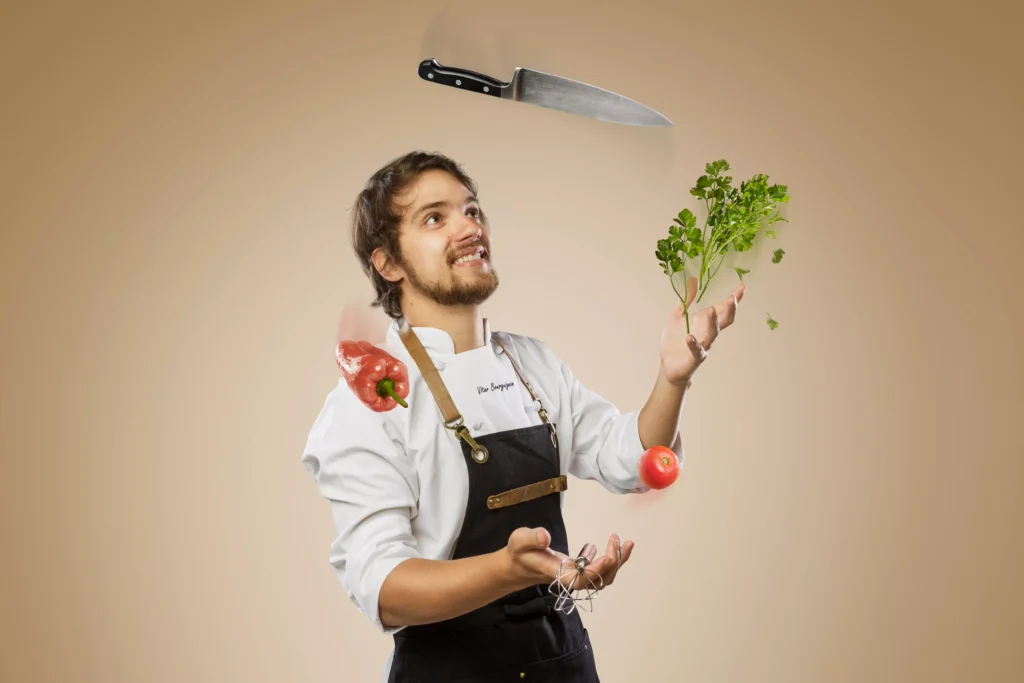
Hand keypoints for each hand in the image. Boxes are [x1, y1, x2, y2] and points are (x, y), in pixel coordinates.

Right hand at [503, 527, 634, 591]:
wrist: (520, 564)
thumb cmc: (520, 552)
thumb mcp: (519, 540)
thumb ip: (531, 538)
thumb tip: (545, 537)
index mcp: (557, 573)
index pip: (580, 580)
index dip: (595, 571)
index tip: (607, 555)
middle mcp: (570, 578)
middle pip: (597, 581)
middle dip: (612, 564)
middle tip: (619, 540)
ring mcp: (577, 576)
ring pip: (603, 578)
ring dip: (617, 562)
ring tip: (626, 543)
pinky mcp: (581, 570)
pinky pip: (601, 571)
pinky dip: (612, 560)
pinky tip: (615, 545)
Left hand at [659, 277, 744, 386]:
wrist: (669, 365)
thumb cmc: (676, 340)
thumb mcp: (678, 315)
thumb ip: (686, 299)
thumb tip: (693, 279)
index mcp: (706, 322)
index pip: (723, 309)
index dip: (734, 299)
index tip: (742, 286)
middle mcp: (708, 333)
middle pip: (724, 320)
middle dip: (730, 309)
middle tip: (732, 298)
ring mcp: (703, 345)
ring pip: (713, 334)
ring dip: (713, 322)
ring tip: (712, 310)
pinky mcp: (694, 357)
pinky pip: (696, 350)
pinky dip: (694, 343)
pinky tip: (690, 337)